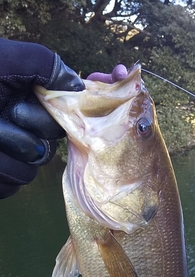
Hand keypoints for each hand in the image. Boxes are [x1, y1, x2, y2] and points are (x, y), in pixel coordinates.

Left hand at [0, 37, 85, 197]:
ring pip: (30, 169)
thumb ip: (41, 62)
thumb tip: (76, 80)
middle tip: (0, 116)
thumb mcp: (0, 61)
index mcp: (25, 101)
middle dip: (24, 131)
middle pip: (49, 144)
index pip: (60, 115)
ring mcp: (8, 157)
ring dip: (3, 155)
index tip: (50, 110)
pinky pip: (11, 186)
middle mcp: (20, 129)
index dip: (59, 114)